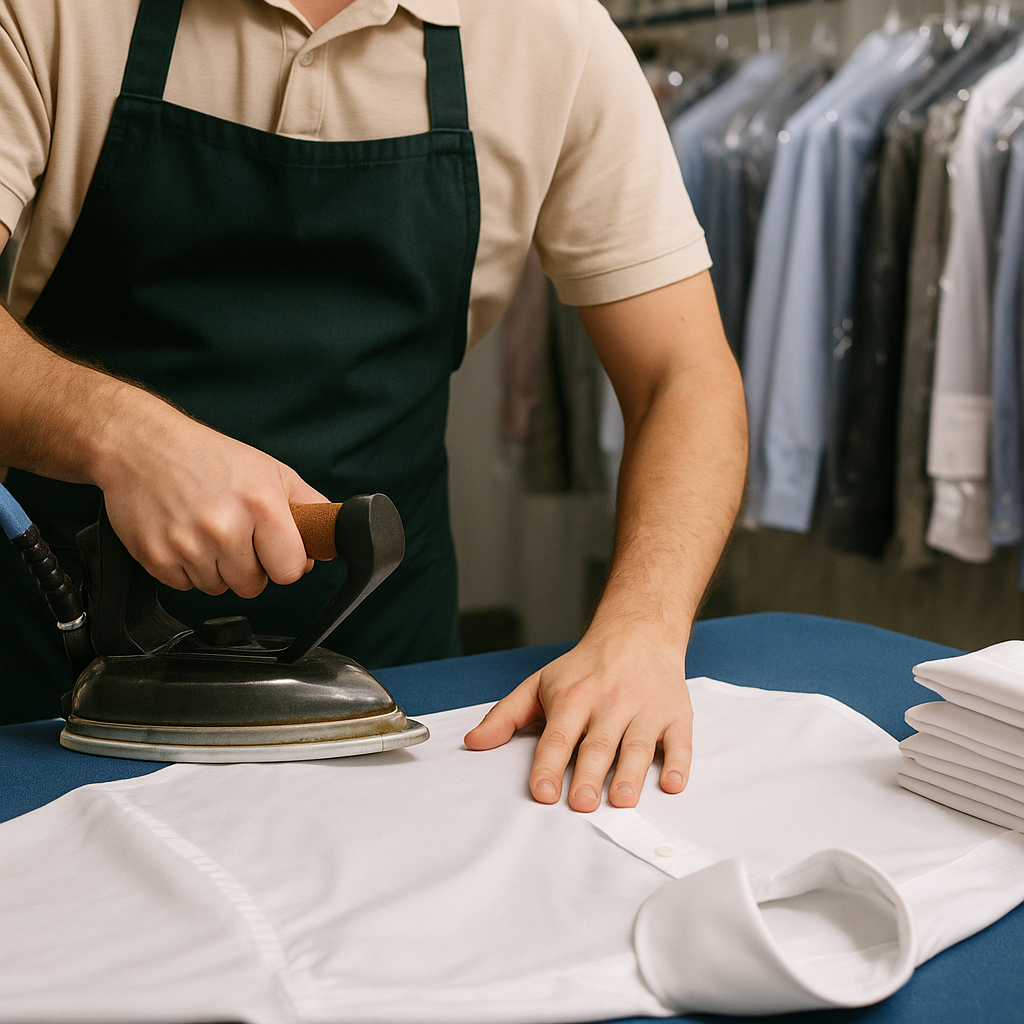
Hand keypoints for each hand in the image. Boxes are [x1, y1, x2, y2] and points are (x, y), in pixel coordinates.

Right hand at [96, 388, 325, 597]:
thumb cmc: (208, 457)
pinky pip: (186, 586)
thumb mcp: (272, 471)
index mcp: (260, 506)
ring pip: (218, 588)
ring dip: (217, 568)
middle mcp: (224, 528)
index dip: (285, 563)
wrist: (141, 445)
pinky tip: (184, 535)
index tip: (275, 550)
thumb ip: (309, 506)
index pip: (290, 571)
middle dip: (249, 566)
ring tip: (207, 531)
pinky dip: (187, 568)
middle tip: (236, 534)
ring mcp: (187, 546)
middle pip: (253, 586)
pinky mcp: (156, 558)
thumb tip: (328, 540)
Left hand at [464, 623, 691, 811]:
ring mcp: (645, 709)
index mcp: (573, 698)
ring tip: (621, 800)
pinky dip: (678, 763)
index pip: (558, 737)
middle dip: (589, 774)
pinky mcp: (675, 714)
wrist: (638, 632)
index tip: (542, 793)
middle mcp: (609, 703)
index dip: (548, 765)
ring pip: (637, 745)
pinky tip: (672, 783)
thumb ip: (506, 716)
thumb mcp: (540, 683)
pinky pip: (679, 741)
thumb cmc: (585, 667)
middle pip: (597, 744)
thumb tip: (473, 742)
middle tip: (581, 804)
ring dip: (631, 774)